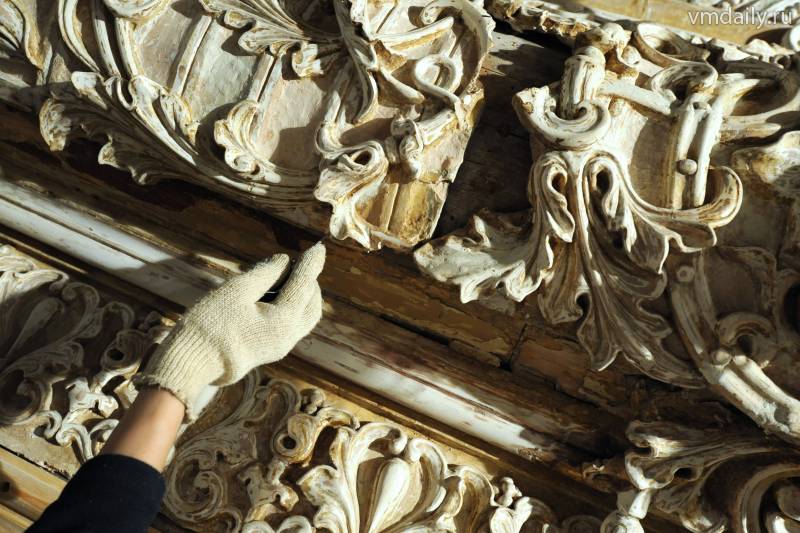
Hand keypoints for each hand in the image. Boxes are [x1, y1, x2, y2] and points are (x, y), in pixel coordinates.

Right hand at [134, 243, 324, 417]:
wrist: (190, 365)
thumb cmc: (210, 325)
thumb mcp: (237, 290)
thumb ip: (265, 273)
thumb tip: (284, 261)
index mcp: (283, 322)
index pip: (304, 285)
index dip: (311, 264)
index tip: (319, 247)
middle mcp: (288, 338)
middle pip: (312, 305)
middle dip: (309, 281)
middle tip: (296, 262)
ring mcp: (280, 348)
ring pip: (304, 318)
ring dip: (301, 295)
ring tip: (284, 276)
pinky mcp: (269, 351)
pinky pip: (291, 325)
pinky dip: (290, 306)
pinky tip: (273, 294)